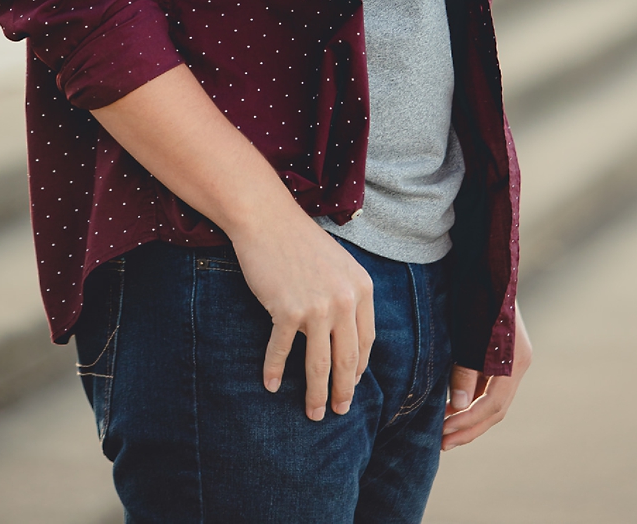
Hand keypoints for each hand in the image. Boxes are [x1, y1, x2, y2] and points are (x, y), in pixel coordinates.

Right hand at [232, 213, 374, 421]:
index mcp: (362, 289)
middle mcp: (345, 300)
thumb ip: (349, 296)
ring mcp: (317, 307)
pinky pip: (281, 350)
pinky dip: (273, 370)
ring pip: (319, 363)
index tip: (353, 384)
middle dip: (344, 390)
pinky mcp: (287, 310)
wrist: (270, 222)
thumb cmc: (303, 244)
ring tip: (314, 414)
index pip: (366, 340)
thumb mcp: (340, 266)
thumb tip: (348, 333)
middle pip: (347, 359)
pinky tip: (269, 385)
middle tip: (339, 412)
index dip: (360, 367)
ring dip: (316, 394)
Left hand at [442, 302, 532, 450]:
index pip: (492, 405)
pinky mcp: (503, 355)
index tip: (442, 435)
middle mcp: (518, 363)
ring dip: (470, 418)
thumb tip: (457, 406)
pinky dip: (472, 402)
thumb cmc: (475, 298)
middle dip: (469, 428)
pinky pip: (490, 388)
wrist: (486, 266)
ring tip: (445, 431)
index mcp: (515, 360)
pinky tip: (453, 407)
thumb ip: (464, 372)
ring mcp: (512, 360)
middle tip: (443, 443)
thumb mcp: (467, 336)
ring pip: (493, 401)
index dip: (467, 423)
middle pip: (496, 409)